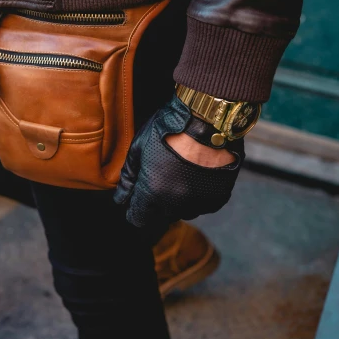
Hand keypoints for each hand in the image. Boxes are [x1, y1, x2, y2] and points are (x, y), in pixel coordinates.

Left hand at [114, 94, 243, 227]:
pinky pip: (204, 205)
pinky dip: (199, 196)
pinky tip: (197, 176)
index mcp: (152, 193)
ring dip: (179, 201)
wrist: (207, 120)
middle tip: (162, 179)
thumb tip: (120, 198)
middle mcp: (175, 203)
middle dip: (157, 204)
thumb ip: (128, 177)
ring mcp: (199, 202)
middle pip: (161, 217)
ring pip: (184, 212)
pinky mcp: (218, 197)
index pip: (138, 218)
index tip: (138, 199)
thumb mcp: (139, 148)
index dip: (135, 209)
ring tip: (181, 176)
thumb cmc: (169, 130)